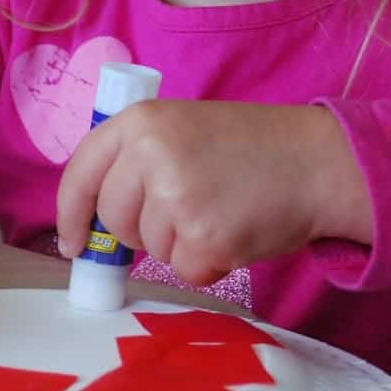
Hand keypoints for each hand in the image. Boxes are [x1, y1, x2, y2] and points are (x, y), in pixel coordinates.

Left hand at [55, 101, 371, 285]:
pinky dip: (208, 263)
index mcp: (140, 121)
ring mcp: (177, 196)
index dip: (71, 213)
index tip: (74, 241)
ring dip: (181, 244)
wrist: (319, 161)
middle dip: (141, 230)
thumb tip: (93, 220)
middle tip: (187, 212)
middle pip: (114, 218)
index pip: (81, 173)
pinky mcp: (204, 236)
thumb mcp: (183, 130)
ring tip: (221, 211)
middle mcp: (152, 154)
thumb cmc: (251, 149)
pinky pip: (184, 269)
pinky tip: (236, 233)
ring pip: (150, 248)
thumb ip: (136, 162)